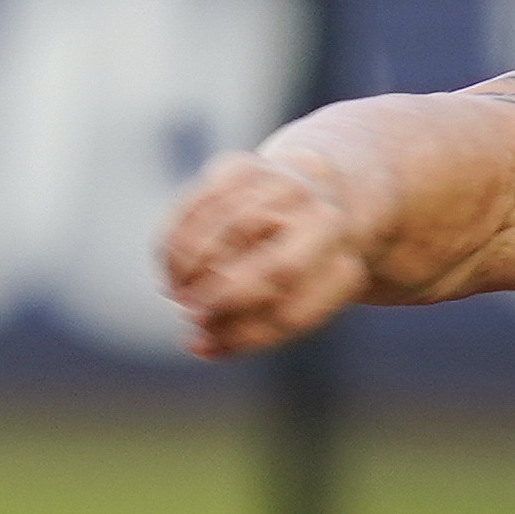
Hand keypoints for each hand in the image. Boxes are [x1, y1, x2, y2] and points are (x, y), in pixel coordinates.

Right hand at [158, 149, 372, 359]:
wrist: (316, 195)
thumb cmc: (299, 269)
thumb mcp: (293, 304)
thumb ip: (248, 331)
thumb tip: (196, 347)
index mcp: (343, 262)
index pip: (294, 309)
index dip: (244, 331)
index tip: (208, 338)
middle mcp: (322, 219)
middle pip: (272, 270)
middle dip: (220, 299)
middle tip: (191, 315)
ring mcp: (284, 187)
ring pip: (229, 233)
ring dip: (192, 270)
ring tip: (178, 294)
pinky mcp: (243, 166)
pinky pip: (197, 206)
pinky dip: (177, 242)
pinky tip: (171, 269)